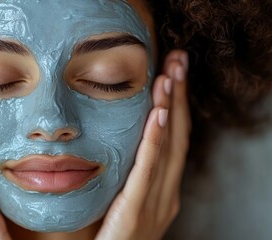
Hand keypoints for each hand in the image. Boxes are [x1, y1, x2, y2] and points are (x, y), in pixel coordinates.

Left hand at [95, 50, 190, 239]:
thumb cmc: (109, 238)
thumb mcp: (121, 200)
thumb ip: (124, 175)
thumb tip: (110, 141)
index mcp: (161, 190)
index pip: (172, 139)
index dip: (175, 103)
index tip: (170, 71)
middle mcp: (165, 193)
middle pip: (177, 136)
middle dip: (179, 95)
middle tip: (177, 58)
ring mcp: (155, 204)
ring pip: (167, 148)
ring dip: (170, 108)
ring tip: (170, 74)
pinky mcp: (135, 213)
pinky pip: (147, 172)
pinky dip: (155, 141)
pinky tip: (159, 114)